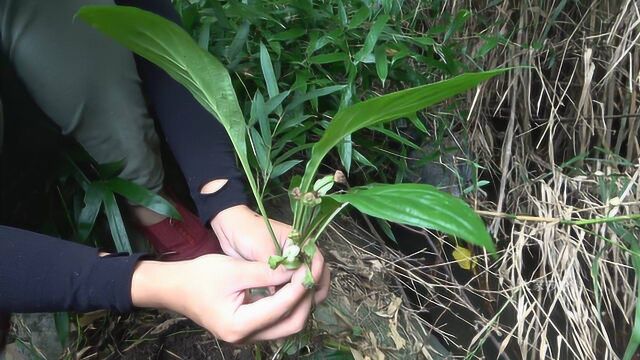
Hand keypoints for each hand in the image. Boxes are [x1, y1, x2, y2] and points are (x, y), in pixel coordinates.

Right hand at [130, 254, 323, 342]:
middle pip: (291, 324)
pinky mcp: (249, 329)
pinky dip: (289, 305)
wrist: (175, 288)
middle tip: (310, 271)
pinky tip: (293, 285)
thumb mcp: (234, 270)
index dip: (299, 286)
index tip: (308, 265)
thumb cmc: (200, 276)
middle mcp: (246, 337)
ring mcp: (248, 336)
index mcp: (239, 325)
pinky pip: (278, 321)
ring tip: (305, 276)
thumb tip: (296, 268)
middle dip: (305, 298)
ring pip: (287, 325)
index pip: (282, 308)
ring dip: (300, 302)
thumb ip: (267, 272)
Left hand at [210, 205, 329, 303]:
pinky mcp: (281, 274)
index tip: (301, 292)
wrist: (230, 228)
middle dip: (311, 291)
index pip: (316, 262)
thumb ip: (273, 269)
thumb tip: (279, 293)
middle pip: (316, 275)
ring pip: (306, 284)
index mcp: (301, 242)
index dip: (312, 278)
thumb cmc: (247, 232)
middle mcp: (300, 255)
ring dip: (303, 296)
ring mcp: (291, 265)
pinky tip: (285, 309)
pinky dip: (292, 298)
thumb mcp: (262, 248)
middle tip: (300, 305)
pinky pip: (292, 288)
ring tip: (293, 309)